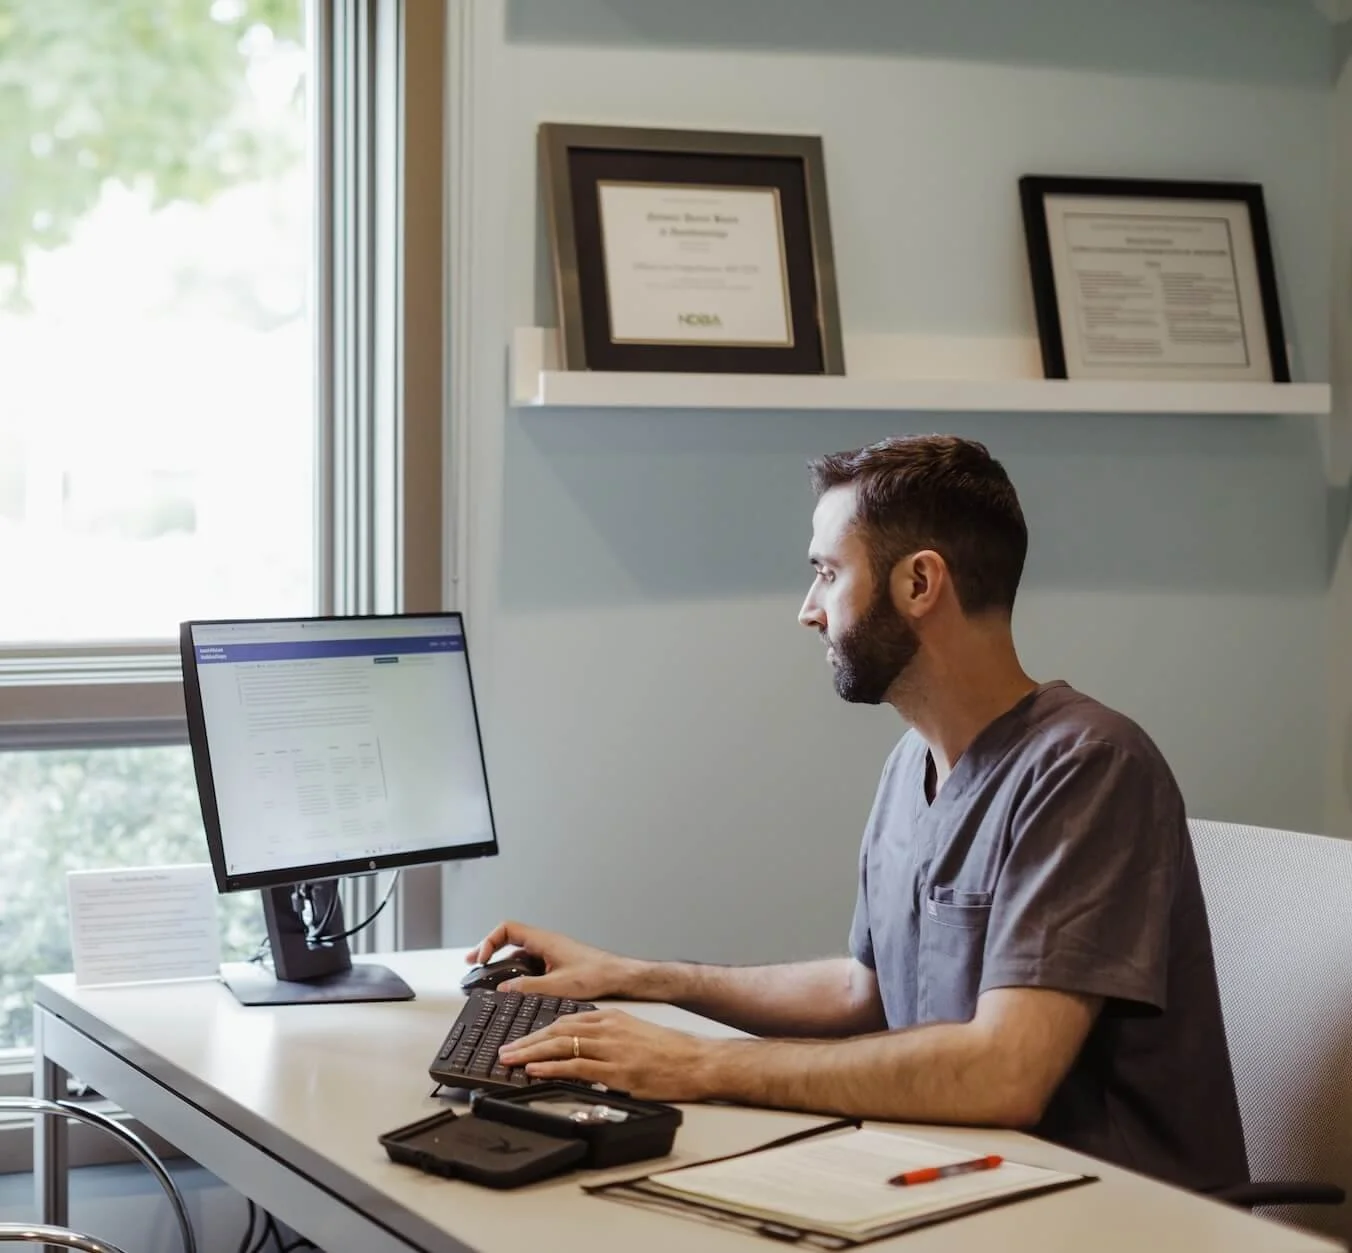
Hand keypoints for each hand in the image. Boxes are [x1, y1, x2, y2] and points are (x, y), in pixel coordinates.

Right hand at [466, 920, 639, 999]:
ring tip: (487, 976)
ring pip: (519, 951)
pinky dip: (516, 970)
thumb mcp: (557, 985)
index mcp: (543, 940)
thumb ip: (527, 987)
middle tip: (473, 963)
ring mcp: (550, 952)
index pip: (507, 929)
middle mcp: (545, 943)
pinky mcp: (555, 963)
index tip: (481, 959)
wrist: (618, 976)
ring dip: (502, 961)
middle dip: (489, 949)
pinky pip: (529, 962)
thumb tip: (503, 988)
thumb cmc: (596, 974)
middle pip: (509, 938)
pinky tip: (512, 986)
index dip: (489, 941)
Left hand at [497, 1008, 718, 1101]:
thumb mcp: (634, 1033)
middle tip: (505, 1050)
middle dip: (527, 1041)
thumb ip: (607, 1037)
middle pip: (557, 1030)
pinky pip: (577, 1067)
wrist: (697, 1061)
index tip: (520, 1038)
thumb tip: (580, 1049)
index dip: (539, 1030)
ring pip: (561, 1046)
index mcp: (611, 1018)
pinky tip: (536, 1070)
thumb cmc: (670, 1051)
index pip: (565, 1020)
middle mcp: (608, 1028)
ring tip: (511, 1060)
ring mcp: (612, 1049)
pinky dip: (552, 1068)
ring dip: (532, 1053)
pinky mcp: (617, 1072)